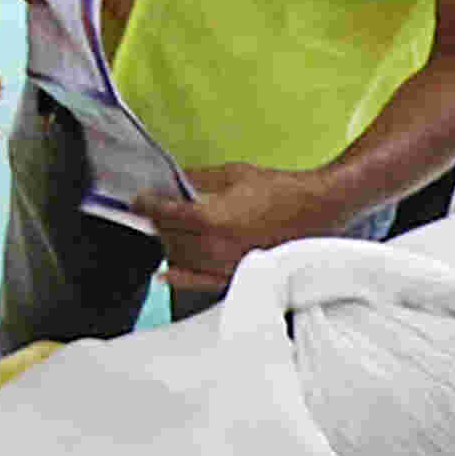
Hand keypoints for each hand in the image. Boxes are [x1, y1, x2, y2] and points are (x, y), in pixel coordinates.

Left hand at [142, 163, 308, 301]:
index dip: (145, 205)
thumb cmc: (280, 190)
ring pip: (180, 260)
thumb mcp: (232, 174)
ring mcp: (225, 265)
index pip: (162, 215)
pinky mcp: (237, 276)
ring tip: (168, 231)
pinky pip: (200, 281)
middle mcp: (214, 247)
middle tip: (153, 211)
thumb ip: (195, 178)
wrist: (317, 210)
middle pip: (167, 239)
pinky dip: (181, 277)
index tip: (138, 200)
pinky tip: (167, 274)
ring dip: (169, 245)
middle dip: (157, 223)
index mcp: (211, 218)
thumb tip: (170, 181)